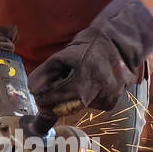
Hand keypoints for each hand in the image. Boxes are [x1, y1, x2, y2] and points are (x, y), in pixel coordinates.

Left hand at [29, 0, 152, 113]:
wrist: (119, 44)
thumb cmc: (88, 47)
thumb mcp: (63, 55)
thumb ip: (44, 73)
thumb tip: (32, 90)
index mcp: (80, 82)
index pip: (53, 100)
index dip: (43, 98)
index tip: (39, 94)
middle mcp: (94, 95)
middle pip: (65, 107)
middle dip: (57, 99)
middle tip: (58, 86)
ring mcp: (105, 100)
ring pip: (79, 107)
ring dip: (73, 98)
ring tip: (79, 80)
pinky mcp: (111, 103)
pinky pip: (92, 106)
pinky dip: (88, 98)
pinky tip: (92, 84)